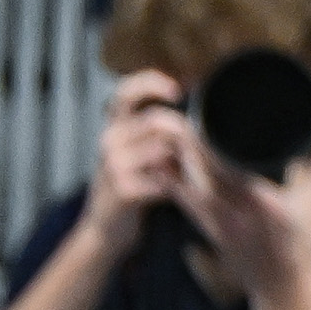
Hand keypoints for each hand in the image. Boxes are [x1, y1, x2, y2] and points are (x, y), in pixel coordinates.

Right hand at [79, 72, 189, 253]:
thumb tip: (199, 102)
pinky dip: (181, 184)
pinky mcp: (122, 189)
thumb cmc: (134, 181)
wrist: (107, 226)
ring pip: (164, 149)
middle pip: (157, 121)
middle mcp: (110, 140)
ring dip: (188, 160)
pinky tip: (184, 189)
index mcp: (115, 125)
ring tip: (195, 170)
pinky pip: (164, 179)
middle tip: (204, 146)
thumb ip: (160, 128)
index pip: (127, 92)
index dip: (151, 83)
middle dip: (186, 132)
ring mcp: (113, 165)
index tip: (180, 88)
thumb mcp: (138, 149)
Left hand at [174, 127, 310, 309]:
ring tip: (171, 142)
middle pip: (203, 174)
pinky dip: (172, 185)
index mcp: (266, 202)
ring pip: (187, 187)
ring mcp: (220, 224)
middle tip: (181, 123)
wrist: (281, 285)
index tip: (203, 121)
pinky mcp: (208, 231)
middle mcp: (239, 213)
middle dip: (188, 148)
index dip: (211, 145)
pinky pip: (184, 203)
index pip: (231, 168)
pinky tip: (164, 169)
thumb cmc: (300, 243)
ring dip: (177, 164)